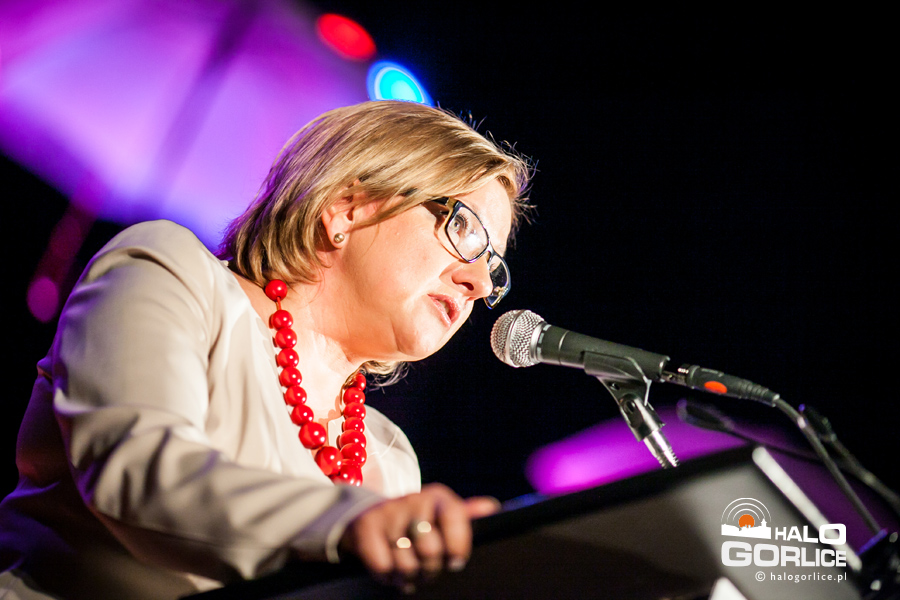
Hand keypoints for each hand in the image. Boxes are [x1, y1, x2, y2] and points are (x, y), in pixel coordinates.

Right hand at [338, 483, 499, 589]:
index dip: (458, 545)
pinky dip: (387, 576)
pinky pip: (383, 567)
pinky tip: (390, 568)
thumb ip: (465, 515)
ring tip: (409, 568)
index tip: (455, 562)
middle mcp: (412, 500)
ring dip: (408, 574)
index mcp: (437, 497)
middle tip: (427, 568)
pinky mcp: (366, 529)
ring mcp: (388, 513)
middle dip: (430, 568)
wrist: (367, 517)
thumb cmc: (416, 522)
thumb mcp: (441, 515)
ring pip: (406, 563)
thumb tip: (492, 507)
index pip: (454, 516)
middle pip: (430, 549)